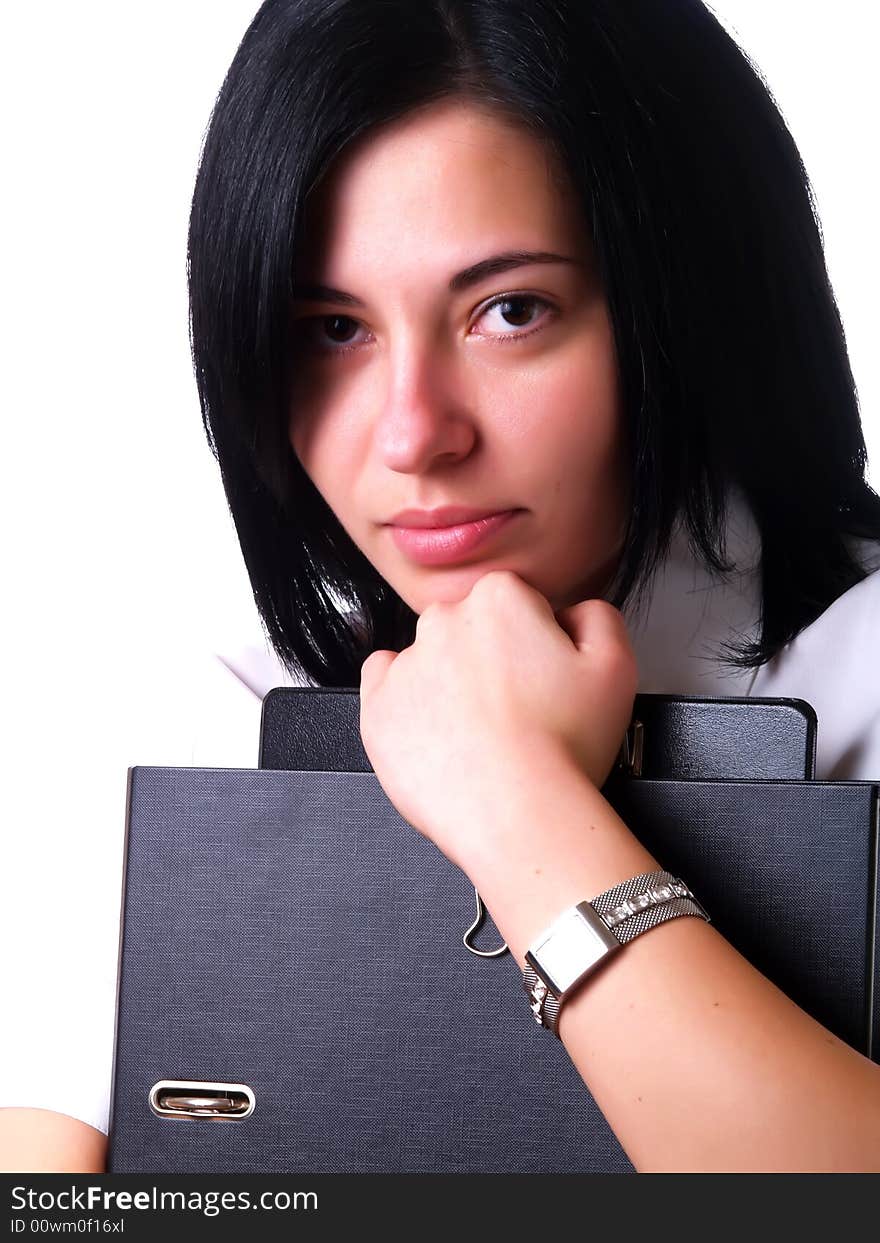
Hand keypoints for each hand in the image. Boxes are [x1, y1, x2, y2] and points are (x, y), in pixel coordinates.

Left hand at [359, 570, 638, 875]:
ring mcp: (405, 663)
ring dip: (452, 683)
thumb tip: (574, 612)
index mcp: (500, 598)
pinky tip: (439, 728)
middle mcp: (445, 620)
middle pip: (471, 627)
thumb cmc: (565, 746)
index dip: (537, 643)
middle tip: (521, 709)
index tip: (545, 677)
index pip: (518, 603)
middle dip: (493, 659)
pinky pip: (385, 684)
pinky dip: (407, 701)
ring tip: (484, 731)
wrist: (518, 812)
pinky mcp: (378, 706)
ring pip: (432, 659)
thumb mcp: (616, 666)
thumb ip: (596, 616)